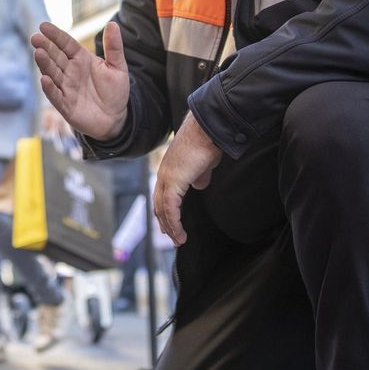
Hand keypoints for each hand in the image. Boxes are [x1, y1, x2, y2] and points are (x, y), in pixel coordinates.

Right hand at [31, 21, 130, 139]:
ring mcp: (66, 88)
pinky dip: (49, 88)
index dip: (55, 35)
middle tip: (35, 38)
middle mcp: (70, 72)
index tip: (43, 26)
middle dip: (45, 47)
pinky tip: (44, 79)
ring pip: (52, 73)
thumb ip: (113, 47)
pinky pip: (55, 95)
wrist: (115, 118)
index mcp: (81, 59)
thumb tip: (113, 24)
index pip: (66, 44)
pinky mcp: (65, 105)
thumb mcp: (117, 67)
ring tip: (38, 53)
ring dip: (45, 64)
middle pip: (55, 56)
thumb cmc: (115, 91)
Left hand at [153, 114, 222, 246]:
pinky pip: (171, 208)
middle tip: (172, 236)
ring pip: (163, 208)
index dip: (165, 210)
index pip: (162, 194)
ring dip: (170, 226)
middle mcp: (164, 173)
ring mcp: (167, 177)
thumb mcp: (203, 163)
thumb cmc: (208, 141)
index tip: (171, 224)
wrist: (209, 129)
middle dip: (165, 222)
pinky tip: (180, 233)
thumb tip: (199, 185)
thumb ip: (199, 175)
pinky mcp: (174, 181)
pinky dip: (174, 222)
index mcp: (169, 168)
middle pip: (159, 203)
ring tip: (178, 240)